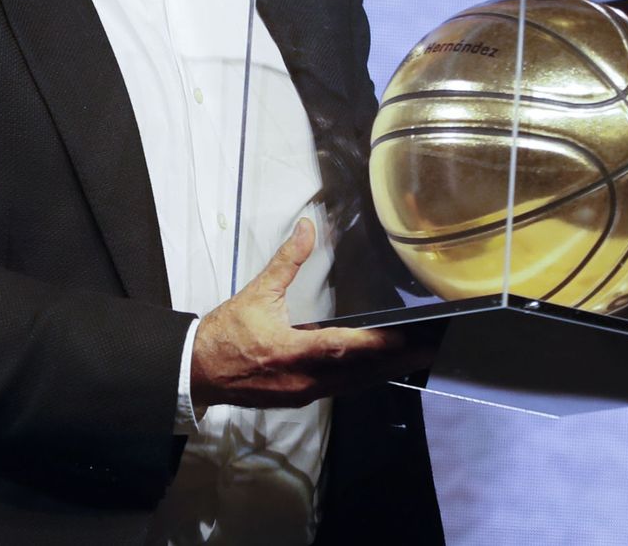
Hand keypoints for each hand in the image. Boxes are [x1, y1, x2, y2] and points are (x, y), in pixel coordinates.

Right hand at [190, 219, 435, 407]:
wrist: (197, 372)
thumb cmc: (226, 334)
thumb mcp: (258, 293)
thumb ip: (287, 261)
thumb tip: (307, 228)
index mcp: (292, 351)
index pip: (343, 348)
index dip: (377, 344)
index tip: (407, 335)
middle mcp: (302, 378)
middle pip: (359, 372)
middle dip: (396, 359)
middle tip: (430, 346)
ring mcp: (303, 393)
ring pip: (353, 384)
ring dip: (384, 371)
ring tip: (416, 357)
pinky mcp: (300, 399)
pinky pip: (340, 390)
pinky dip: (363, 379)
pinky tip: (378, 370)